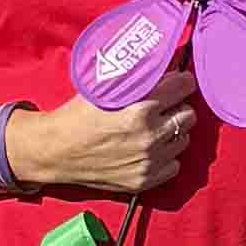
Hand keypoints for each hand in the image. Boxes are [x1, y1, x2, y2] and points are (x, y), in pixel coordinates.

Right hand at [16, 69, 201, 198]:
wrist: (56, 151)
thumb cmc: (78, 114)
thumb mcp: (104, 86)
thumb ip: (136, 77)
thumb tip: (165, 65)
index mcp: (141, 109)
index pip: (185, 87)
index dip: (182, 82)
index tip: (177, 83)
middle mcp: (149, 136)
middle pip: (189, 115)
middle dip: (178, 107)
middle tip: (163, 106)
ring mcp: (148, 161)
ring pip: (184, 139)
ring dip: (173, 132)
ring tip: (153, 128)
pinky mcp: (144, 180)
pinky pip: (174, 165)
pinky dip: (166, 156)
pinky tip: (149, 149)